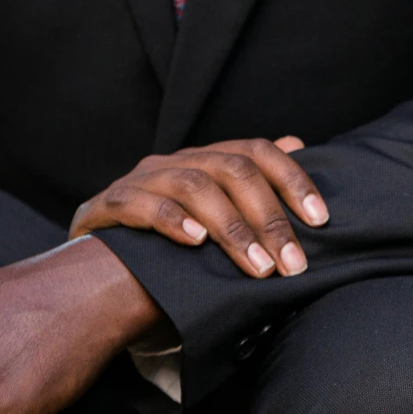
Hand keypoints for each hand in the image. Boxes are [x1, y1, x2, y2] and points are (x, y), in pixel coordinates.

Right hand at [69, 134, 327, 278]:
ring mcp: (140, 181)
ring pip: (194, 185)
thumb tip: (297, 143)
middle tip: (292, 264)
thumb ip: (249, 185)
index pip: (256, 152)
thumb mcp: (211, 215)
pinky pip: (142, 205)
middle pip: (231, 170)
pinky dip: (172, 220)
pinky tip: (195, 242)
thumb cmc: (165, 245)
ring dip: (232, 228)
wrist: (92, 271)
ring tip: (258, 266)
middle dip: (268, 218)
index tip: (320, 219)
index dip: (291, 179)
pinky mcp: (107, 206)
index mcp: (203, 159)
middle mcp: (174, 161)